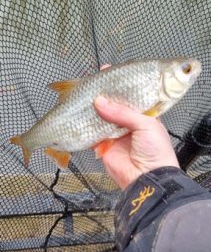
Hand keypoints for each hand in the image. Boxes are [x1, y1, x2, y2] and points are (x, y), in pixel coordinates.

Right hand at [94, 65, 178, 188]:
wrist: (148, 179)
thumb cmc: (156, 151)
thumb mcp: (146, 125)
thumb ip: (123, 112)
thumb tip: (100, 102)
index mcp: (143, 115)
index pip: (129, 95)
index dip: (118, 85)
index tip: (106, 72)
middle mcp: (128, 123)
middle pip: (112, 105)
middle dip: (102, 95)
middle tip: (90, 84)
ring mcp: (115, 133)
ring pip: (101, 117)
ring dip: (92, 109)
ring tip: (83, 97)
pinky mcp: (103, 145)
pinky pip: (92, 133)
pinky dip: (86, 126)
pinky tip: (80, 115)